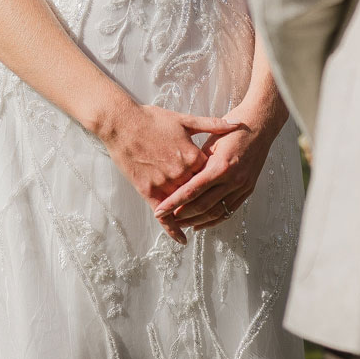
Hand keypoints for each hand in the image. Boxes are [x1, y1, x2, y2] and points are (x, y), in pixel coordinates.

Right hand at [101, 104, 243, 244]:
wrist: (122, 123)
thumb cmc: (153, 119)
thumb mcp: (185, 120)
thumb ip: (212, 125)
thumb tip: (237, 123)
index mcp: (193, 156)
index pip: (212, 175)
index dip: (216, 179)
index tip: (223, 183)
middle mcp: (181, 173)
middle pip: (200, 193)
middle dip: (207, 200)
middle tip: (214, 206)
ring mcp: (165, 184)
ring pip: (184, 205)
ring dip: (192, 215)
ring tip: (200, 223)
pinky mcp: (148, 191)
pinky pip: (164, 215)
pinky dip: (173, 229)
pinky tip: (182, 239)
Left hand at [153, 102, 283, 234]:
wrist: (261, 124)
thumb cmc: (232, 128)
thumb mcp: (211, 141)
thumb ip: (198, 163)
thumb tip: (182, 181)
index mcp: (220, 165)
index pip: (192, 190)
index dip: (174, 202)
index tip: (159, 210)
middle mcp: (233, 179)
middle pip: (203, 205)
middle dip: (183, 215)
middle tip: (167, 219)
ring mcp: (242, 186)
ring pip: (216, 212)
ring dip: (196, 221)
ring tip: (181, 224)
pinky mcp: (248, 190)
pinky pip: (229, 211)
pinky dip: (213, 220)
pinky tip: (200, 223)